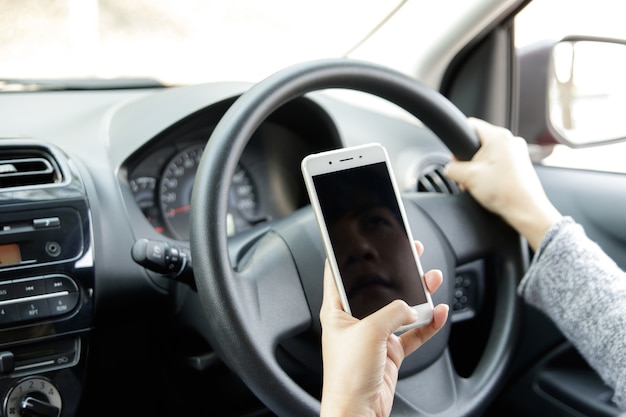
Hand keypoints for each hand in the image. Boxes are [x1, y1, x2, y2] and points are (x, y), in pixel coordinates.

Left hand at [319, 241, 448, 416]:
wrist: (358, 412)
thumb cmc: (347, 376)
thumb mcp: (370, 332)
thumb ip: (393, 313)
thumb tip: (411, 307)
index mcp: (337, 311)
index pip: (339, 275)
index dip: (350, 257)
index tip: (361, 240)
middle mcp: (355, 321)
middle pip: (377, 289)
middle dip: (396, 272)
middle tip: (411, 254)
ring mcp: (374, 336)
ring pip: (399, 308)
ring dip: (417, 296)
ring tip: (432, 279)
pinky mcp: (390, 352)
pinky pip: (413, 332)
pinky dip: (428, 324)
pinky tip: (439, 313)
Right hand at [444, 117, 560, 249]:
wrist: (525, 210)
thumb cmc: (505, 191)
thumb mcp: (467, 177)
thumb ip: (452, 169)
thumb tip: (449, 168)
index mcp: (499, 137)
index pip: (471, 125)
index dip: (459, 139)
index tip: (455, 156)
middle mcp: (511, 141)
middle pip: (479, 142)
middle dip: (468, 160)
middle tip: (465, 175)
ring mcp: (518, 153)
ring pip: (489, 154)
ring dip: (478, 168)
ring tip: (478, 184)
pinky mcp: (520, 165)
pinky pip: (499, 163)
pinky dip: (490, 172)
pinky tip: (488, 186)